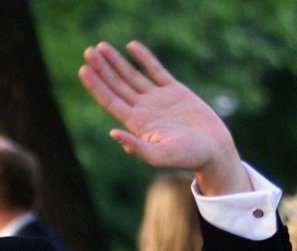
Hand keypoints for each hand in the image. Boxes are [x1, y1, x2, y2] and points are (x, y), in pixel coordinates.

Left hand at [78, 41, 249, 194]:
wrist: (213, 150)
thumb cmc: (187, 157)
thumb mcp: (159, 156)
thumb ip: (136, 147)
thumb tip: (112, 133)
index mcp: (137, 124)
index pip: (110, 101)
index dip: (96, 85)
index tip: (83, 69)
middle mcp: (144, 110)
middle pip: (117, 85)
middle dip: (102, 69)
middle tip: (88, 52)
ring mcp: (158, 99)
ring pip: (132, 76)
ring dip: (116, 62)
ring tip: (101, 46)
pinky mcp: (175, 90)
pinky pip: (156, 70)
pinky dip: (144, 58)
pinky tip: (132, 46)